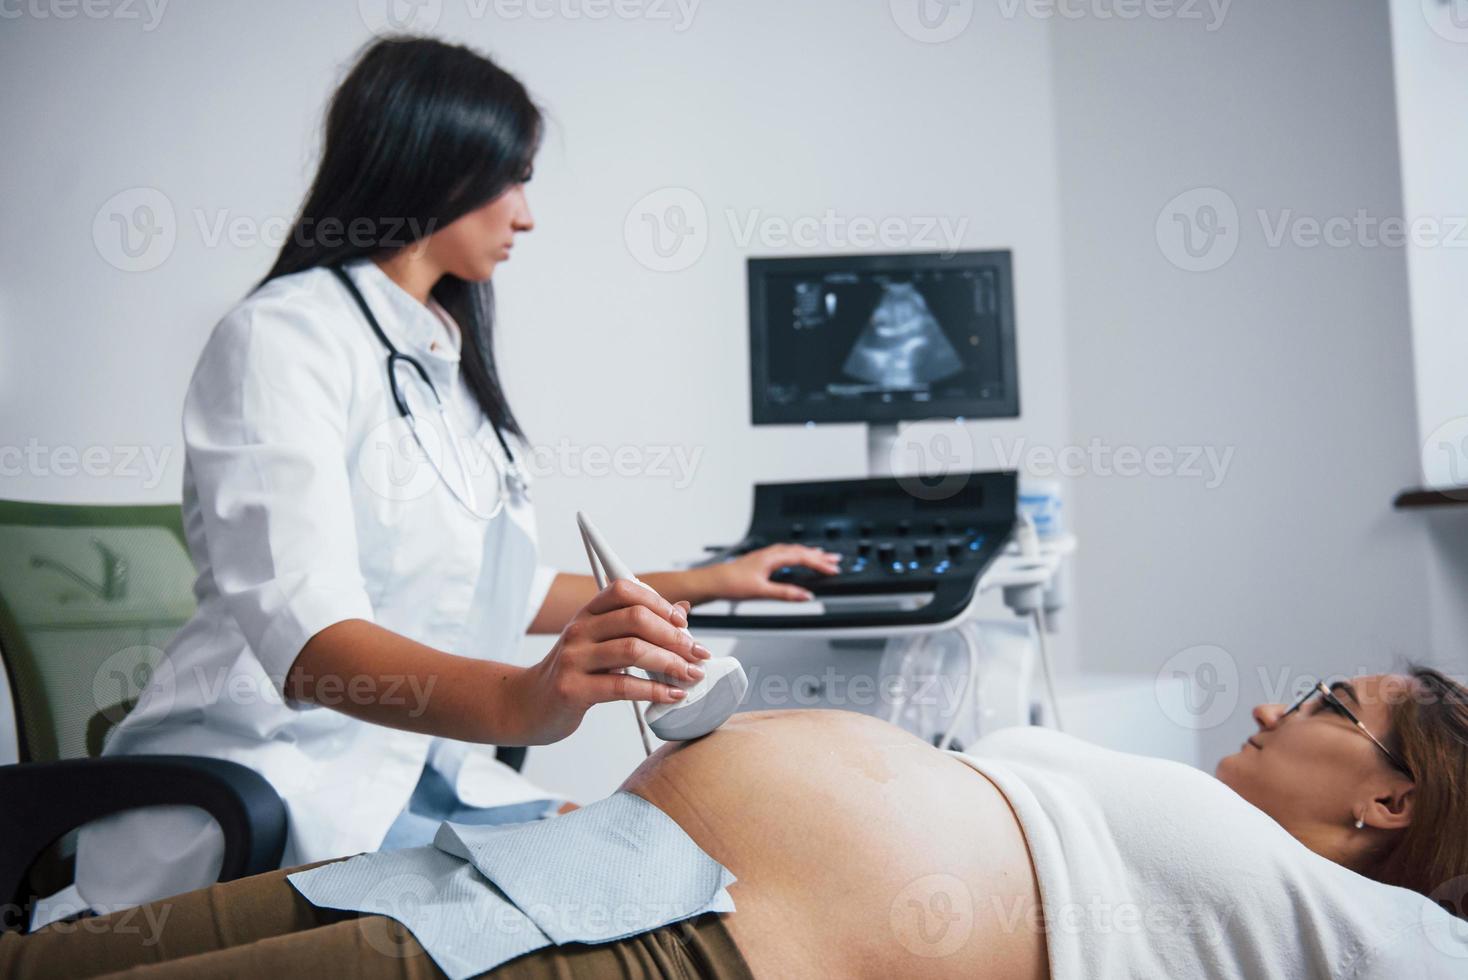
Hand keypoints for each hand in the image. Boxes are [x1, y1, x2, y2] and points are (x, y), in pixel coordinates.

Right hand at [513, 580, 711, 744]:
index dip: (659, 602)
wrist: (529, 705)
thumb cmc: (574, 673)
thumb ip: (638, 626)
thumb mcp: (602, 643)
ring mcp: (574, 659)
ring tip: (690, 675)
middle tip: (697, 654)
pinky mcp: (573, 689)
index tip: (683, 624)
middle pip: (635, 618)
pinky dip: (654, 690)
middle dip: (674, 637)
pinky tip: (671, 694)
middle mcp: (579, 630)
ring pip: (633, 650)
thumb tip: (682, 611)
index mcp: (587, 613)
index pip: (625, 590)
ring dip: (670, 663)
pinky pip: (622, 686)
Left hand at [705, 544, 841, 601]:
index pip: (803, 557)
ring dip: (809, 553)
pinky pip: (786, 553)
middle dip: (820, 556)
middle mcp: (770, 553)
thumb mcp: (762, 592)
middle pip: (801, 551)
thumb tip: (806, 595)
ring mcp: (766, 555)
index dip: (820, 563)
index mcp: (773, 558)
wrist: (714, 581)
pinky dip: (797, 554)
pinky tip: (797, 558)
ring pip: (793, 550)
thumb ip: (786, 593)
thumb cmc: (732, 583)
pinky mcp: (762, 560)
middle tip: (836, 560)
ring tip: (823, 555)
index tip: (833, 569)